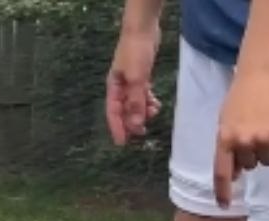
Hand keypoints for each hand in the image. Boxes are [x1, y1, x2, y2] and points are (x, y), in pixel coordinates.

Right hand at [105, 26, 162, 145]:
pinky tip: (155, 103)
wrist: (143, 30)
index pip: (113, 113)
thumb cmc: (136, 53)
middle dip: (131, 122)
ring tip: (153, 113)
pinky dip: (148, 101)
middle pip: (124, 110)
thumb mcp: (137, 79)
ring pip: (134, 103)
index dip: (117, 128)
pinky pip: (142, 95)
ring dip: (143, 111)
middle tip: (141, 133)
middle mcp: (119, 87)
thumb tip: (136, 124)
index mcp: (113, 88)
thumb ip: (136, 102)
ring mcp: (130, 82)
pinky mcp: (140, 77)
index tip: (122, 143)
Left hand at [214, 70, 268, 206]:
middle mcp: (243, 142)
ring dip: (267, 151)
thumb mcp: (225, 123)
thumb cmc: (240, 99)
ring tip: (265, 129)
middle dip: (250, 156)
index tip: (222, 205)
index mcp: (224, 139)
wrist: (261, 75)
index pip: (221, 172)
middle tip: (253, 135)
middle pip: (248, 166)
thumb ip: (227, 148)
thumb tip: (233, 174)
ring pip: (267, 161)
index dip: (222, 191)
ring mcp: (264, 138)